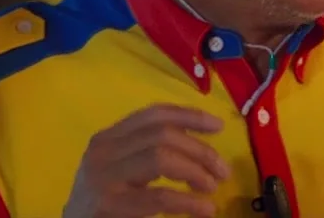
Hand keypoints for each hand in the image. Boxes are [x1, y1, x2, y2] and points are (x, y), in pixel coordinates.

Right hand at [63, 104, 230, 217]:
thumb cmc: (102, 205)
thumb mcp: (121, 171)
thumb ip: (148, 154)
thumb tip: (200, 149)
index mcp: (108, 138)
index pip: (153, 115)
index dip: (188, 116)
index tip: (218, 125)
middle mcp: (103, 151)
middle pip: (161, 135)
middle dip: (199, 149)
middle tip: (222, 171)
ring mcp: (104, 178)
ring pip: (160, 157)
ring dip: (195, 171)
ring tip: (212, 187)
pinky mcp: (109, 204)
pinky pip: (159, 196)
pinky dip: (188, 202)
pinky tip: (205, 209)